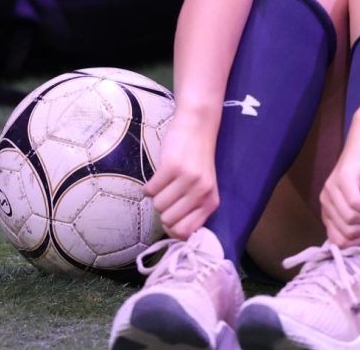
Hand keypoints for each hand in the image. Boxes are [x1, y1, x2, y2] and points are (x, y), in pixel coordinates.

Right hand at [144, 110, 219, 238]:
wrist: (198, 126)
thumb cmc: (197, 160)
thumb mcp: (203, 188)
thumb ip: (193, 209)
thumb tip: (173, 233)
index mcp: (211, 202)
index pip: (185, 233)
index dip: (171, 228)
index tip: (169, 216)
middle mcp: (201, 193)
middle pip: (167, 221)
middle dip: (163, 210)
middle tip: (170, 192)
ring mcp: (187, 180)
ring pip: (157, 205)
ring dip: (157, 195)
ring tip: (167, 180)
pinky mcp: (171, 167)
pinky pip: (149, 190)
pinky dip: (149, 186)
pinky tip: (160, 174)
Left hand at [320, 115, 359, 246]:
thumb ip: (356, 224)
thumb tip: (356, 248)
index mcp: (328, 210)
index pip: (337, 242)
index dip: (356, 243)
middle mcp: (326, 200)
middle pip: (346, 233)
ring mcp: (332, 188)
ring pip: (350, 220)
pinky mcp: (344, 177)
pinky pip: (355, 203)